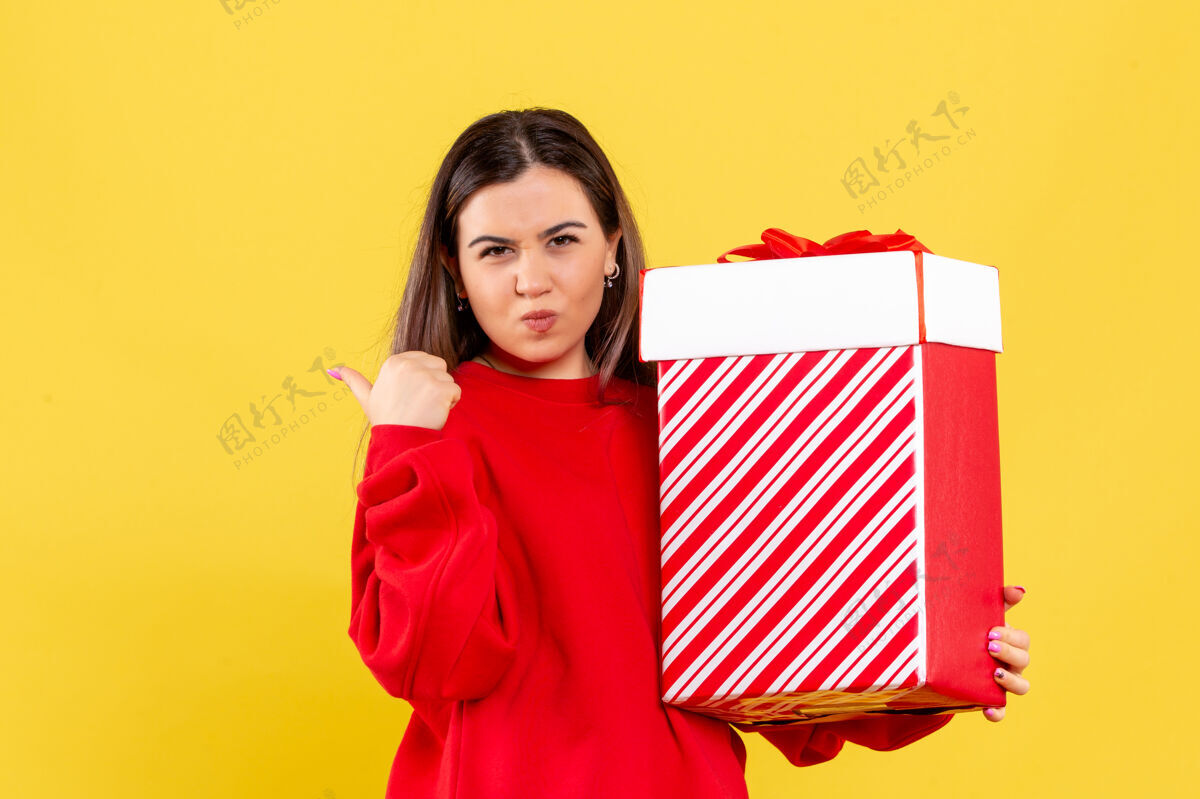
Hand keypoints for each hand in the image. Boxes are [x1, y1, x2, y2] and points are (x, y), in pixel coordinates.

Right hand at [333, 351, 461, 430]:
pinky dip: (451, 404)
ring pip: (448, 379)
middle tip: (418, 404)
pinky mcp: (440, 388)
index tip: (409, 396)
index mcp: (394, 362)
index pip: (425, 361)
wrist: (399, 442)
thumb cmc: (386, 420)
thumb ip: (353, 380)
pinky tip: (435, 413)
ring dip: (443, 395)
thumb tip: (333, 369)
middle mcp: (409, 364)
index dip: (422, 380)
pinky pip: (456, 391)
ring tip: (425, 409)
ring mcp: (425, 375)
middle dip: (434, 384)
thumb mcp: (367, 397)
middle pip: (439, 366)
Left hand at [982, 585, 1030, 721]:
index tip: (991, 631)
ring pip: (1022, 686)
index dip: (1012, 637)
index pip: (1023, 640)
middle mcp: (1013, 663)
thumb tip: (1020, 590)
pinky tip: (988, 710)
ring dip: (1011, 680)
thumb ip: (999, 600)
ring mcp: (1004, 683)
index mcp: (1012, 642)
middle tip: (989, 646)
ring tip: (994, 673)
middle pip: (1024, 661)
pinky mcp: (991, 700)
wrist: (948, 655)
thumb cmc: (970, 630)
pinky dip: (997, 712)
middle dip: (1009, 653)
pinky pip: (1001, 711)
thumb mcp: (981, 614)